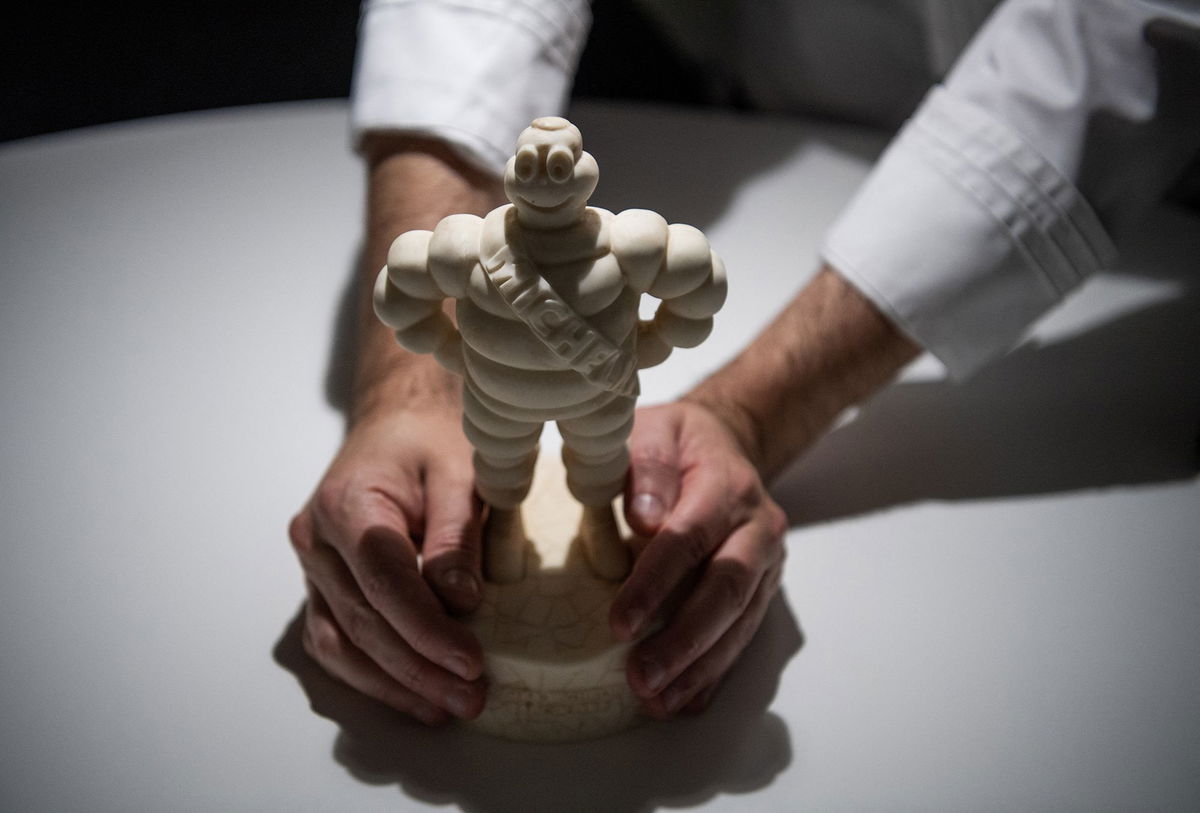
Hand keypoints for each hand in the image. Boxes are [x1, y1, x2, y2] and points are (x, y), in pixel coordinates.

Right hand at [287, 405, 486, 724]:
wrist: (397, 421)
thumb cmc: (430, 440)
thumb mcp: (459, 470)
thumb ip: (455, 535)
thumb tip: (460, 602)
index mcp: (346, 503)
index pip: (383, 581)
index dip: (425, 630)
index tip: (470, 663)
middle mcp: (315, 540)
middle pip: (362, 621)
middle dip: (418, 669)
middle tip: (471, 698)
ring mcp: (311, 567)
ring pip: (340, 644)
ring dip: (393, 685)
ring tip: (447, 708)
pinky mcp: (321, 586)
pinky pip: (337, 641)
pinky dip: (373, 675)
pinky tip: (416, 695)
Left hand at [611, 401, 787, 716]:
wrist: (726, 441)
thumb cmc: (676, 442)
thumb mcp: (654, 431)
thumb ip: (646, 468)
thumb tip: (644, 519)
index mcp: (727, 485)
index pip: (690, 537)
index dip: (655, 583)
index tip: (618, 622)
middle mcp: (756, 527)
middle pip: (726, 590)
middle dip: (684, 640)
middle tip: (641, 676)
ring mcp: (766, 562)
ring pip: (740, 622)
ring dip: (700, 667)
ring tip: (657, 701)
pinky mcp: (762, 589)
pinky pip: (743, 635)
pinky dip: (715, 673)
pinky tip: (686, 702)